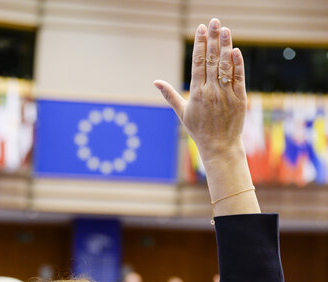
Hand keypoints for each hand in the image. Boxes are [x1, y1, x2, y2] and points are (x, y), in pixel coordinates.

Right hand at [154, 19, 246, 162]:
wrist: (219, 147)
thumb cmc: (199, 131)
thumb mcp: (182, 113)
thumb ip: (170, 95)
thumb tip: (155, 82)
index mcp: (197, 93)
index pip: (198, 63)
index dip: (199, 44)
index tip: (200, 29)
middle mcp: (211, 92)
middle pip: (212, 60)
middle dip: (212, 39)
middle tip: (214, 22)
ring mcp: (226, 95)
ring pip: (226, 66)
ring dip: (225, 46)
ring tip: (225, 29)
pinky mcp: (239, 99)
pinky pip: (238, 78)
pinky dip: (238, 64)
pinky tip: (235, 50)